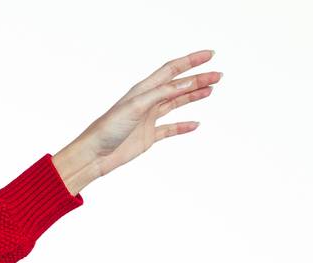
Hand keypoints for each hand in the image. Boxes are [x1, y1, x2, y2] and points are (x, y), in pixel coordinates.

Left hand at [52, 50, 221, 196]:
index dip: (191, 61)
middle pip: (178, 86)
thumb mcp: (136, 106)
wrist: (94, 156)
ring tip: (210, 90)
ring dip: (193, 96)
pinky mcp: (148, 137)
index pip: (171, 70)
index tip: (210, 55)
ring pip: (176, 104)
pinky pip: (170, 129)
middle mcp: (147, 101)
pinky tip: (195, 124)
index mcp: (142, 90)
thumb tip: (186, 82)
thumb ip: (162, 94)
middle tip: (218, 76)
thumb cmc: (107, 129)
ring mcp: (148, 119)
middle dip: (198, 79)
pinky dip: (183, 126)